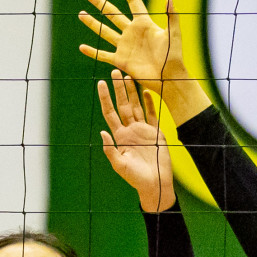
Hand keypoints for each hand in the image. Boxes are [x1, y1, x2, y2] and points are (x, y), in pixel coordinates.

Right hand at [78, 0, 209, 124]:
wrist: (168, 77)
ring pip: (104, 32)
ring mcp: (124, 46)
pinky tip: (81, 47)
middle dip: (100, 4)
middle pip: (112, 14)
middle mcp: (131, 32)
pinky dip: (92, 52)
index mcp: (144, 23)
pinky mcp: (121, 61)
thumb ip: (172, 15)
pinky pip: (103, 55)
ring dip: (92, 23)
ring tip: (81, 14)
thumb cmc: (174, 56)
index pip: (132, 1)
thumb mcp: (174, 33)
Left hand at [99, 71, 174, 211]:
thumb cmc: (135, 178)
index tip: (100, 84)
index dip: (105, 98)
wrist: (154, 184)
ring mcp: (142, 130)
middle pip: (123, 105)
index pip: (110, 113)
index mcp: (119, 137)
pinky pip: (152, 114)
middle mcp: (129, 130)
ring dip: (132, 92)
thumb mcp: (119, 165)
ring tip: (128, 77)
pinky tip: (146, 91)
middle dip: (119, 89)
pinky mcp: (155, 133)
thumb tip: (102, 132)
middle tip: (115, 72)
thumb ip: (110, 149)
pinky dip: (149, 103)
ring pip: (136, 106)